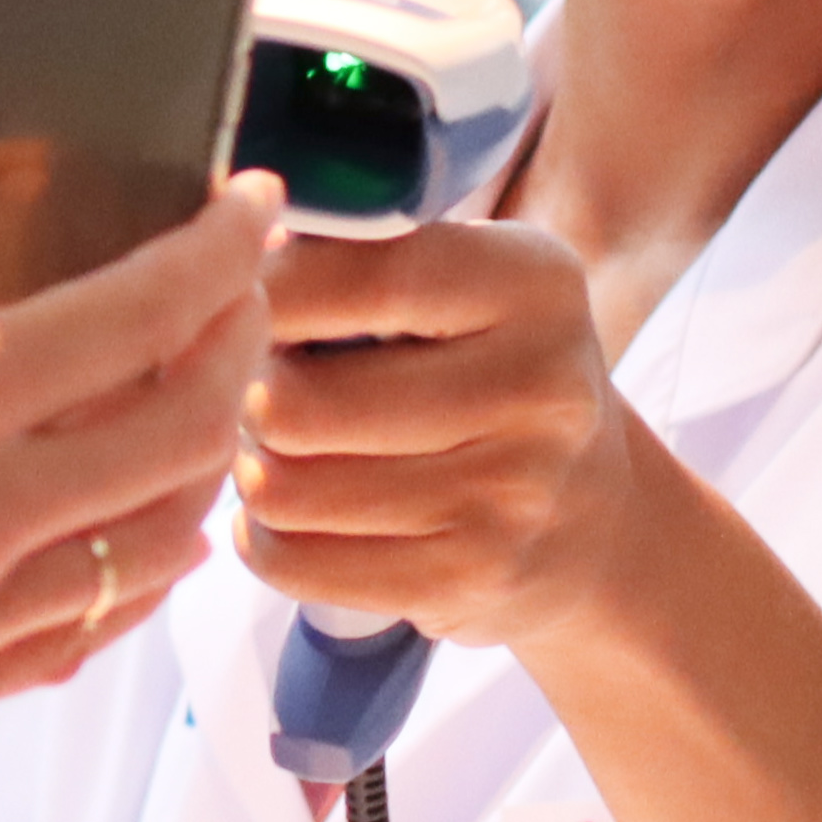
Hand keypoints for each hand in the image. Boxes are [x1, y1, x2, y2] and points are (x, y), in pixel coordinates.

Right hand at [0, 104, 273, 817]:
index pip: (143, 313)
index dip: (223, 253)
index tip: (246, 213)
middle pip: (187, 431)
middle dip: (236, 351)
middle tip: (233, 302)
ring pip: (154, 548)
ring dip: (196, 470)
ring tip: (190, 415)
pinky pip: (78, 639)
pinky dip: (125, 580)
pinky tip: (116, 546)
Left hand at [227, 216, 653, 650]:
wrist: (593, 514)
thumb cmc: (485, 369)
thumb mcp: (464, 280)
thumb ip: (361, 250)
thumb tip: (228, 241)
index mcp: (533, 283)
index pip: (361, 276)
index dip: (265, 289)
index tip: (235, 296)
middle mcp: (539, 388)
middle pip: (295, 400)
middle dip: (244, 395)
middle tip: (252, 388)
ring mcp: (510, 496)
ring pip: (283, 488)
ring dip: (249, 469)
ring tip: (271, 448)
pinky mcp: (470, 580)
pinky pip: (295, 561)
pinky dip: (261, 538)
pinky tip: (284, 513)